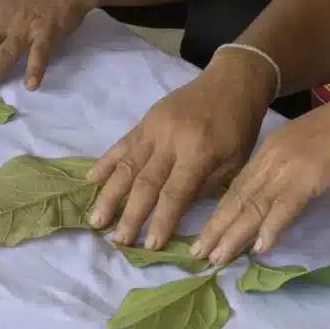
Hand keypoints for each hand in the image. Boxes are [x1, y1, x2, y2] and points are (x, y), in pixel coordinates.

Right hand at [87, 55, 272, 248]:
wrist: (231, 82)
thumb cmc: (239, 127)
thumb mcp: (236, 161)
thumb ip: (208, 186)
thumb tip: (177, 211)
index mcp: (198, 152)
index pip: (174, 193)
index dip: (161, 221)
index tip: (149, 246)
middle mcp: (171, 140)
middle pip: (145, 183)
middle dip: (130, 215)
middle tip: (118, 241)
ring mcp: (154, 128)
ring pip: (126, 166)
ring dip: (109, 195)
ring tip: (96, 220)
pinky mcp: (145, 120)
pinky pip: (121, 144)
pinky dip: (105, 163)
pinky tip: (90, 180)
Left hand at [196, 88, 329, 265]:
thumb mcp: (306, 147)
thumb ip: (290, 168)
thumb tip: (279, 194)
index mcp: (269, 150)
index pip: (238, 186)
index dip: (220, 212)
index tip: (206, 234)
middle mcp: (271, 159)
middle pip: (237, 198)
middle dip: (215, 228)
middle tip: (197, 254)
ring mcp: (288, 168)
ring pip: (253, 206)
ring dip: (233, 234)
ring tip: (217, 258)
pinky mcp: (307, 178)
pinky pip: (284, 208)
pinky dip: (270, 228)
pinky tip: (260, 247)